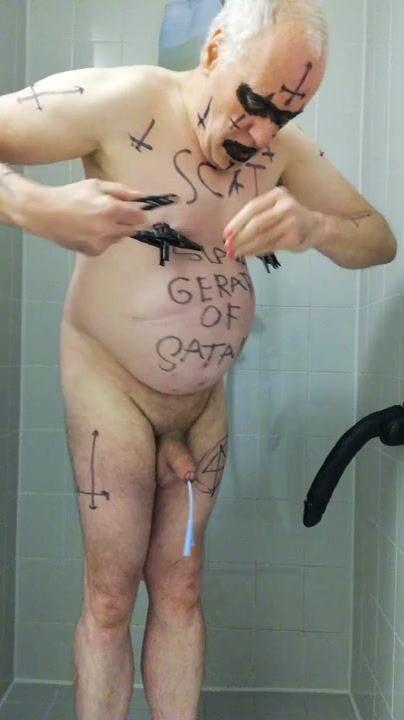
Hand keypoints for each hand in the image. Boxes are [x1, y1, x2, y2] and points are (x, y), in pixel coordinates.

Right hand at [27, 178, 147, 255]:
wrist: (45, 213)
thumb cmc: (71, 195)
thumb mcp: (96, 185)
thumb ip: (121, 191)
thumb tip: (141, 196)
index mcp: (111, 209)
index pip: (139, 217)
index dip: (139, 215)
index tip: (136, 213)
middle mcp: (109, 228)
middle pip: (132, 230)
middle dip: (127, 223)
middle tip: (113, 215)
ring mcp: (102, 242)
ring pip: (119, 238)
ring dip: (115, 231)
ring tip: (96, 222)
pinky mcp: (94, 251)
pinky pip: (107, 245)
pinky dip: (103, 239)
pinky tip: (89, 231)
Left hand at [223, 186, 323, 259]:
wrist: (317, 227)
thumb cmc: (289, 217)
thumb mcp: (275, 207)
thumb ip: (257, 215)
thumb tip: (231, 233)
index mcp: (277, 194)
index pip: (252, 207)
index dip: (237, 221)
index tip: (225, 233)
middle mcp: (286, 205)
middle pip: (256, 223)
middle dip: (239, 237)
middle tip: (228, 247)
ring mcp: (292, 221)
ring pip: (262, 236)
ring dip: (246, 246)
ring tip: (234, 253)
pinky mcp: (294, 237)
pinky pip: (270, 245)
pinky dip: (257, 251)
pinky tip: (248, 254)